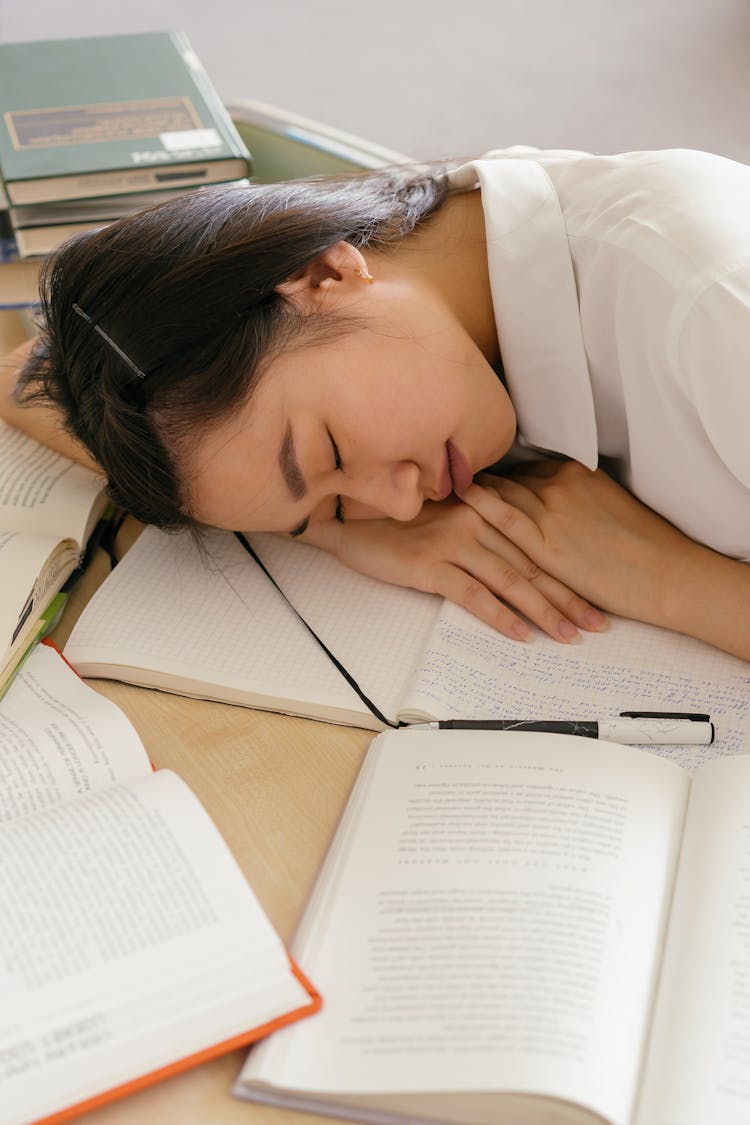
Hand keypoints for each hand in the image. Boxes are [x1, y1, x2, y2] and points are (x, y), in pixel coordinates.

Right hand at [300, 495, 607, 643]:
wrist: (348, 520)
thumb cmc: (398, 523)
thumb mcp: (447, 519)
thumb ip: (481, 531)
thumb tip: (517, 562)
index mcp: (483, 508)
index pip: (535, 545)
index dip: (567, 572)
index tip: (595, 595)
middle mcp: (474, 521)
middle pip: (531, 564)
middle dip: (568, 597)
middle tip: (597, 624)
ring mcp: (452, 542)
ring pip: (510, 580)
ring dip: (543, 611)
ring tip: (568, 636)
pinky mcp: (429, 564)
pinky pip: (473, 594)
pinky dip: (500, 616)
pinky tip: (520, 635)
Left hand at [459, 460, 705, 628]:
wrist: (665, 573)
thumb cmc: (644, 548)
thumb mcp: (608, 508)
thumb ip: (577, 501)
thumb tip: (556, 507)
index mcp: (577, 474)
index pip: (527, 471)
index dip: (503, 478)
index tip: (481, 478)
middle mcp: (561, 485)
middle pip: (510, 479)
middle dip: (482, 481)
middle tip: (451, 480)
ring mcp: (553, 510)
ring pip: (503, 492)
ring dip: (474, 491)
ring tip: (445, 489)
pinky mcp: (547, 542)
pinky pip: (504, 516)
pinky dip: (479, 504)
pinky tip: (459, 499)